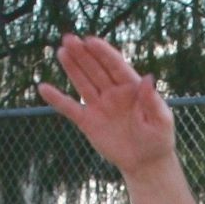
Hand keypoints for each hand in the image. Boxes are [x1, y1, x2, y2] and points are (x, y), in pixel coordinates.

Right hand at [39, 35, 174, 180]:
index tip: (90, 41)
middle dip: (83, 54)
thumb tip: (148, 78)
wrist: (146, 164)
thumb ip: (153, 100)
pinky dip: (57, 99)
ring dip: (72, 67)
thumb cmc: (158, 140)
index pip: (115, 65)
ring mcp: (99, 106)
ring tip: (61, 51)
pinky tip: (43, 88)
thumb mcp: (161, 120)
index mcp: (131, 87)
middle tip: (69, 39)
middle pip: (95, 69)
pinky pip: (70, 108)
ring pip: (83, 82)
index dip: (103, 52)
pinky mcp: (88, 122)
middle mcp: (112, 92)